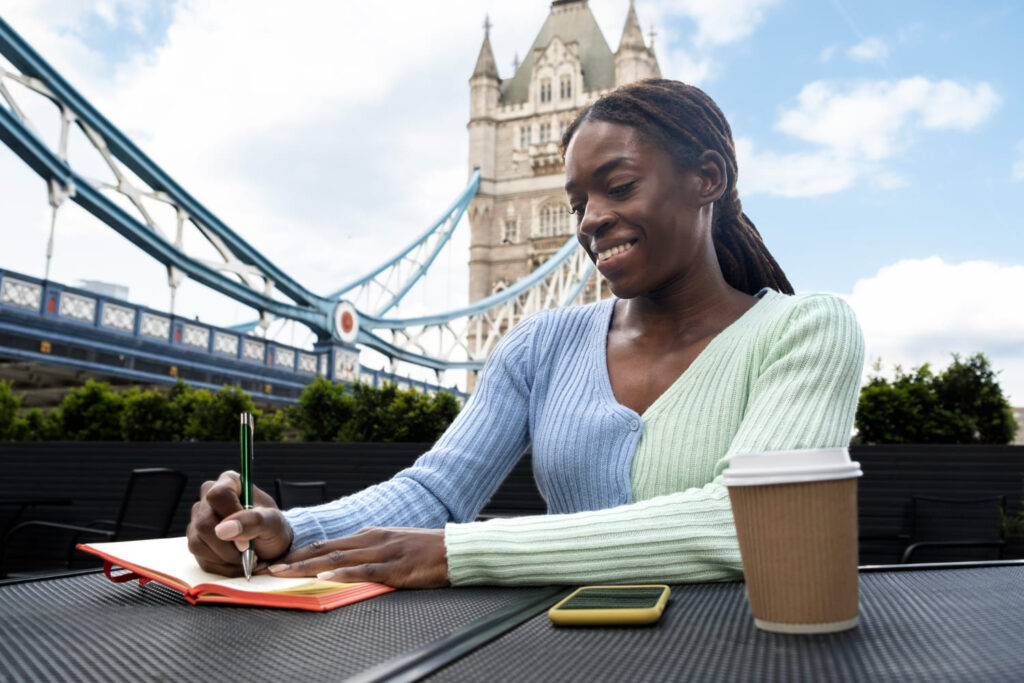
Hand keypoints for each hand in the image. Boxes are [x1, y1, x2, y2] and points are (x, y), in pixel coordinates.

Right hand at [186, 470, 293, 575]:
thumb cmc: (273, 528)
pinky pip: (199, 558)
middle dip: (228, 547)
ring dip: (226, 558)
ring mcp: (198, 520)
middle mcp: (208, 499)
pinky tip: (237, 562)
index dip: (231, 519)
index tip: (247, 540)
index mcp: (229, 482)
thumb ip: (253, 521)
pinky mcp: (195, 539)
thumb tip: (223, 530)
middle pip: (204, 524)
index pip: (218, 496)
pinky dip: (221, 566)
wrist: (270, 545)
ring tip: (246, 557)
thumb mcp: (273, 523)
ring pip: (198, 543)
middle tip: (250, 553)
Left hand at [267, 527, 448, 588]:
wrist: (453, 549)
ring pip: (337, 558)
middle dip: (295, 558)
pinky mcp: (395, 567)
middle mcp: (371, 540)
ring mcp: (382, 552)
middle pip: (325, 549)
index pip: (327, 544)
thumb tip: (344, 562)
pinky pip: (365, 571)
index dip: (300, 552)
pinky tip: (326, 575)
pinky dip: (343, 573)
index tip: (279, 560)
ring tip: (285, 572)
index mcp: (369, 536)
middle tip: (270, 567)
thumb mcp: (391, 545)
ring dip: (308, 565)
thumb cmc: (424, 550)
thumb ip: (369, 552)